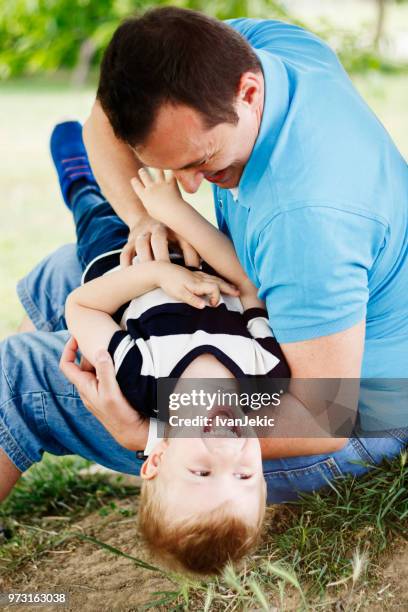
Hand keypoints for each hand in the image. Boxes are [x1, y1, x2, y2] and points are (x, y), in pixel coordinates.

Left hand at [59, 336, 148, 450]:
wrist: (132, 433)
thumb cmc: (120, 414)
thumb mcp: (111, 392)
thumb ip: (105, 371)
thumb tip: (99, 351)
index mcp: (84, 386)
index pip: (66, 364)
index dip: (68, 349)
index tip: (76, 337)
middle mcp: (88, 388)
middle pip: (83, 364)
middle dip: (91, 351)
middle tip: (105, 340)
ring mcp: (98, 392)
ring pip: (95, 370)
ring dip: (102, 359)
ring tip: (116, 350)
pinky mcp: (108, 394)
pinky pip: (104, 376)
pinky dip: (109, 367)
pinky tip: (122, 365)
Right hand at [121, 212, 199, 267]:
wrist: (144, 216)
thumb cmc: (170, 236)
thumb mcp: (182, 237)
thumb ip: (192, 251)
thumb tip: (203, 273)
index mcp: (176, 228)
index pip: (185, 241)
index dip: (190, 256)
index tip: (194, 271)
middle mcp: (159, 228)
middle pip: (159, 239)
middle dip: (163, 257)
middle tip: (167, 274)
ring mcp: (143, 233)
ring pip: (142, 244)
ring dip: (145, 259)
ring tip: (148, 275)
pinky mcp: (130, 240)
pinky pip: (126, 252)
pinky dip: (127, 263)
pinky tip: (131, 274)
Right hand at [131, 168, 182, 216]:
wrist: (172, 212)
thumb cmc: (162, 216)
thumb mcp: (151, 211)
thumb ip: (150, 203)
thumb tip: (150, 200)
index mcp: (144, 195)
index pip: (136, 185)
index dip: (134, 182)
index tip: (134, 179)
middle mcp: (151, 187)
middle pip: (144, 175)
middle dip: (142, 172)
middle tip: (142, 170)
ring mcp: (161, 184)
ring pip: (157, 171)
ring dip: (157, 168)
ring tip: (157, 166)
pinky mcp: (171, 183)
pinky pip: (171, 174)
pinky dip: (172, 171)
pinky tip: (173, 168)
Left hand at [156, 262, 238, 308]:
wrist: (160, 270)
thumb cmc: (169, 283)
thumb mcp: (178, 294)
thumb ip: (192, 300)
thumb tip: (204, 306)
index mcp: (197, 283)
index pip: (214, 289)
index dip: (216, 298)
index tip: (212, 305)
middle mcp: (199, 278)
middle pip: (218, 282)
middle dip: (229, 288)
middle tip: (239, 293)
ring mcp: (197, 274)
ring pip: (215, 278)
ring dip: (225, 283)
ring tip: (234, 288)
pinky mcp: (194, 273)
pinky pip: (210, 276)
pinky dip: (218, 279)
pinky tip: (219, 281)